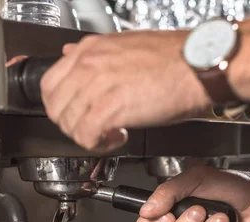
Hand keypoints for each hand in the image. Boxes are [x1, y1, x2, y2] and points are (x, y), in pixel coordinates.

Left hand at [40, 31, 209, 151]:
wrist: (200, 65)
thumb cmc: (174, 59)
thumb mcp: (126, 47)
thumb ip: (97, 56)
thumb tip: (72, 56)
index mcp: (90, 49)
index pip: (49, 83)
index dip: (60, 107)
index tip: (75, 114)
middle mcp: (89, 64)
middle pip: (55, 107)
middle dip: (71, 125)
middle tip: (91, 129)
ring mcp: (97, 85)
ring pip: (69, 124)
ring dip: (87, 136)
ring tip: (109, 134)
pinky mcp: (111, 108)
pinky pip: (86, 136)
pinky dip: (99, 144)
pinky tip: (118, 138)